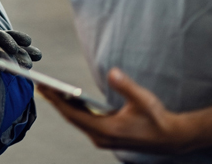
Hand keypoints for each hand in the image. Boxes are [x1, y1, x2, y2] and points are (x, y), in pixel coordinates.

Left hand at [40, 68, 191, 153]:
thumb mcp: (143, 100)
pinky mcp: (105, 136)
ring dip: (64, 105)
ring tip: (50, 89)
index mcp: (106, 130)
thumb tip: (113, 72)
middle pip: (71, 117)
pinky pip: (84, 122)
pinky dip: (74, 110)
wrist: (170, 138)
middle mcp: (100, 137)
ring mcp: (102, 138)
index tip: (44, 88)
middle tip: (41, 85)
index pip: (73, 114)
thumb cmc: (157, 119)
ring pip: (76, 120)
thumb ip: (126, 86)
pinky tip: (68, 98)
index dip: (56, 101)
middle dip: (55, 101)